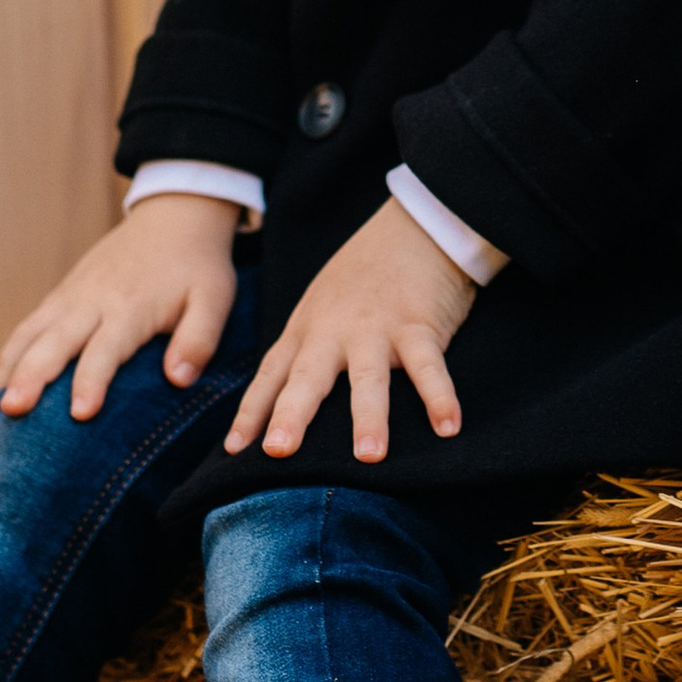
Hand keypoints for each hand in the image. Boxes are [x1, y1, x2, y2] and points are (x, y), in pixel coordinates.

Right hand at [0, 193, 241, 422]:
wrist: (173, 218)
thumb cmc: (196, 266)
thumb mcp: (215, 299)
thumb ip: (200, 339)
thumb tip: (179, 379)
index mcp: (130, 307)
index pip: (105, 350)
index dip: (91, 381)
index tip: (80, 413)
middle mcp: (92, 302)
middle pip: (53, 343)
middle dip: (31, 377)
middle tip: (11, 411)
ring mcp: (71, 298)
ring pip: (30, 335)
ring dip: (10, 370)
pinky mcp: (61, 296)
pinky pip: (27, 328)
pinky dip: (9, 357)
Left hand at [225, 195, 478, 465]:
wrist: (414, 225)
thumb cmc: (365, 273)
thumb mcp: (321, 304)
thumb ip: (306, 348)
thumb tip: (284, 404)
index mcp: (307, 328)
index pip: (272, 374)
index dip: (252, 412)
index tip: (233, 450)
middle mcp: (334, 331)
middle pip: (309, 377)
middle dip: (291, 414)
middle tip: (277, 452)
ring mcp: (377, 328)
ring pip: (369, 377)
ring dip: (369, 417)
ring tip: (369, 456)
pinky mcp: (419, 324)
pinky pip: (429, 366)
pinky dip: (440, 397)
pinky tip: (448, 428)